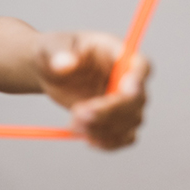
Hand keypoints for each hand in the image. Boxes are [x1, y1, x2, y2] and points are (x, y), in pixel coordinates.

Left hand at [37, 32, 150, 149]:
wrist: (49, 70)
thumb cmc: (52, 51)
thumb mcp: (50, 47)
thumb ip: (59, 54)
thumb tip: (65, 64)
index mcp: (116, 52)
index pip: (140, 64)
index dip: (137, 78)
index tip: (124, 91)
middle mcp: (127, 76)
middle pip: (136, 98)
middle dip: (109, 110)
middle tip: (78, 114)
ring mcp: (125, 100)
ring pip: (131, 120)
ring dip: (103, 128)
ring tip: (73, 124)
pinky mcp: (117, 118)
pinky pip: (125, 137)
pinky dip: (108, 142)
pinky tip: (88, 139)